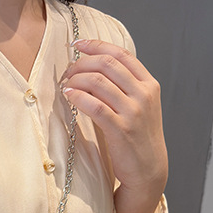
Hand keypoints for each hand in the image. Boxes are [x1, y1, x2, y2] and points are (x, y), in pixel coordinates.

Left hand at [61, 38, 167, 212]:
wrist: (148, 168)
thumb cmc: (137, 137)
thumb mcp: (139, 106)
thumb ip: (124, 87)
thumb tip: (94, 70)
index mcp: (148, 84)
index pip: (121, 54)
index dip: (97, 45)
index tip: (78, 44)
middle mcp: (143, 93)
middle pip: (108, 64)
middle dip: (82, 63)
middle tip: (67, 70)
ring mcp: (133, 111)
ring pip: (99, 82)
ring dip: (77, 80)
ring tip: (65, 84)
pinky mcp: (120, 128)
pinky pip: (94, 106)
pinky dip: (78, 97)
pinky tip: (68, 96)